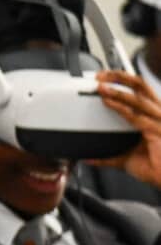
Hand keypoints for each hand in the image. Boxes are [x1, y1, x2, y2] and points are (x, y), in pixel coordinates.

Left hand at [93, 70, 160, 187]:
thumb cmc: (154, 168)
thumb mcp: (126, 159)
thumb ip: (108, 157)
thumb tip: (90, 158)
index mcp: (154, 115)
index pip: (139, 90)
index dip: (123, 81)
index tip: (104, 79)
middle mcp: (158, 113)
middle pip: (140, 86)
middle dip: (119, 77)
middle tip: (100, 76)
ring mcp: (159, 120)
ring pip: (137, 97)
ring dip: (116, 90)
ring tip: (100, 87)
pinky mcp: (156, 130)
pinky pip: (135, 115)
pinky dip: (120, 107)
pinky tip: (107, 102)